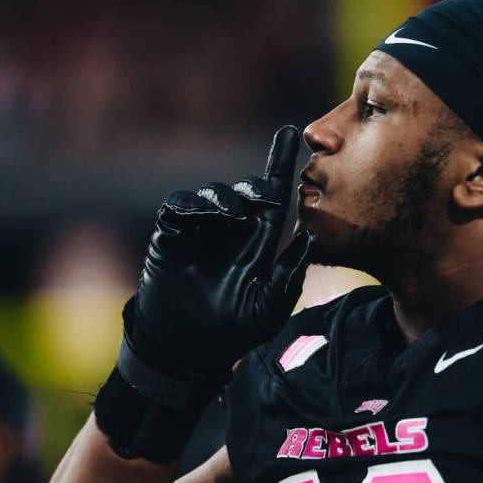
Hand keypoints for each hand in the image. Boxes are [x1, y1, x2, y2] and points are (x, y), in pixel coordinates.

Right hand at [123, 126, 311, 389]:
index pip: (273, 198)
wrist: (187, 348)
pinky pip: (178, 206)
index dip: (281, 166)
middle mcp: (231, 229)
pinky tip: (200, 212)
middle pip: (246, 191)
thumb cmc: (233, 331)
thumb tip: (311, 241)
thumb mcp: (269, 308)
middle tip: (267, 197)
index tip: (293, 134)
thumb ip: (289, 276)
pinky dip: (190, 204)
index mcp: (258, 241)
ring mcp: (200, 230)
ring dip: (227, 197)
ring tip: (234, 214)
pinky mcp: (170, 235)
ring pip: (214, 194)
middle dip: (257, 187)